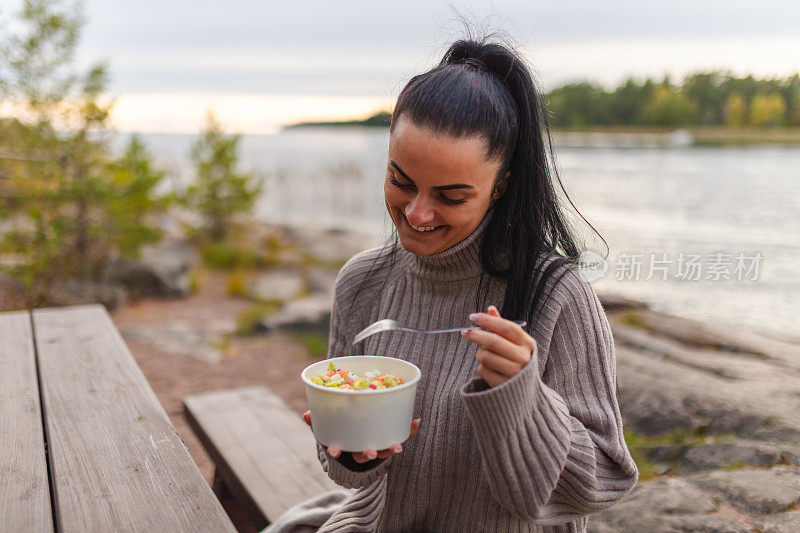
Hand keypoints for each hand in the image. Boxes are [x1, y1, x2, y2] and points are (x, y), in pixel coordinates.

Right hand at [303, 411, 421, 462]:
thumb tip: (306, 415)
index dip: (336, 451)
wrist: (362, 433)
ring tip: (399, 446)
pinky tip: (416, 422)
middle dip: (369, 454)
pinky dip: (410, 430)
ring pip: (385, 449)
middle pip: (365, 455)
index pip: (340, 450)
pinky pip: (401, 434)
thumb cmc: (344, 427)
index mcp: (346, 445)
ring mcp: (378, 444)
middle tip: (371, 452)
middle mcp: (363, 448)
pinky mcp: (392, 436)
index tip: (333, 450)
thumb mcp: (330, 425)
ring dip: (392, 447)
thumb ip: (318, 421)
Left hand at [462, 305, 535, 387]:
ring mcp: (515, 374)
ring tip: (485, 356)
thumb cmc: (517, 360)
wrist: (526, 391)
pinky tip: (490, 370)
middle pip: (494, 341)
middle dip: (476, 334)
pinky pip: (483, 371)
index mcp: (528, 344)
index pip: (507, 327)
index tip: (473, 317)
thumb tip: (490, 309)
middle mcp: (524, 358)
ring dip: (480, 353)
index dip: (489, 321)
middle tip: (465, 332)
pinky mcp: (504, 386)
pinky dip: (482, 368)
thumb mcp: (514, 343)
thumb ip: (502, 326)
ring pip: (486, 356)